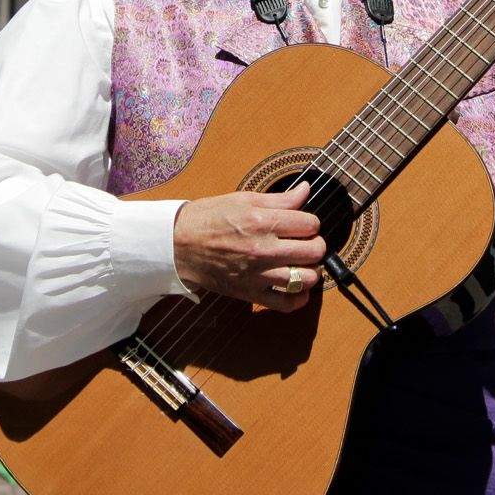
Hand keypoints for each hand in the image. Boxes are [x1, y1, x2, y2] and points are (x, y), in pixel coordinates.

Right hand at [171, 183, 326, 311]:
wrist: (178, 244)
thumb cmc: (208, 218)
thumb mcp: (243, 199)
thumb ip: (279, 199)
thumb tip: (305, 190)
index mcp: (262, 222)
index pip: (310, 224)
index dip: (311, 222)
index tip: (303, 224)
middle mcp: (263, 249)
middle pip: (314, 251)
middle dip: (316, 245)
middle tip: (307, 242)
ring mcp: (258, 274)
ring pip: (305, 279)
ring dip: (310, 271)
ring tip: (303, 263)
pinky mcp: (250, 293)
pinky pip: (285, 304)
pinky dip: (298, 298)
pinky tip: (296, 287)